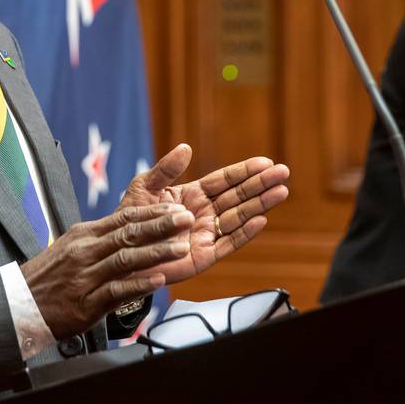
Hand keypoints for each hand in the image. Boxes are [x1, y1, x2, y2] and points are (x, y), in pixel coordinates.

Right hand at [21, 203, 193, 338]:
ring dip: (155, 253)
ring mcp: (85, 277)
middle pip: (128, 234)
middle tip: (185, 220)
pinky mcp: (86, 303)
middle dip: (160, 226)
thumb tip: (131, 228)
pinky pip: (116, 291)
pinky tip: (158, 280)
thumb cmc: (49, 276)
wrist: (19, 304)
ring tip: (180, 248)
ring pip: (125, 260)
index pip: (123, 218)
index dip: (152, 213)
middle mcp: (85, 251)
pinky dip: (138, 285)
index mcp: (83, 234)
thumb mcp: (70, 247)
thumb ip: (100, 238)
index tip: (176, 208)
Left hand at [118, 144, 289, 284]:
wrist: (121, 253)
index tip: (265, 162)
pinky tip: (261, 220)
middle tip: (283, 172)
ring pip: (239, 217)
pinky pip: (228, 243)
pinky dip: (245, 233)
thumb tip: (186, 147)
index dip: (245, 171)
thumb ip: (165, 170)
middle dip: (261, 184)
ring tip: (281, 192)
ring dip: (260, 204)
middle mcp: (204, 213)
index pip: (224, 180)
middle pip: (238, 196)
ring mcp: (206, 234)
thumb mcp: (144, 188)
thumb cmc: (131, 220)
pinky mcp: (204, 256)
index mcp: (192, 195)